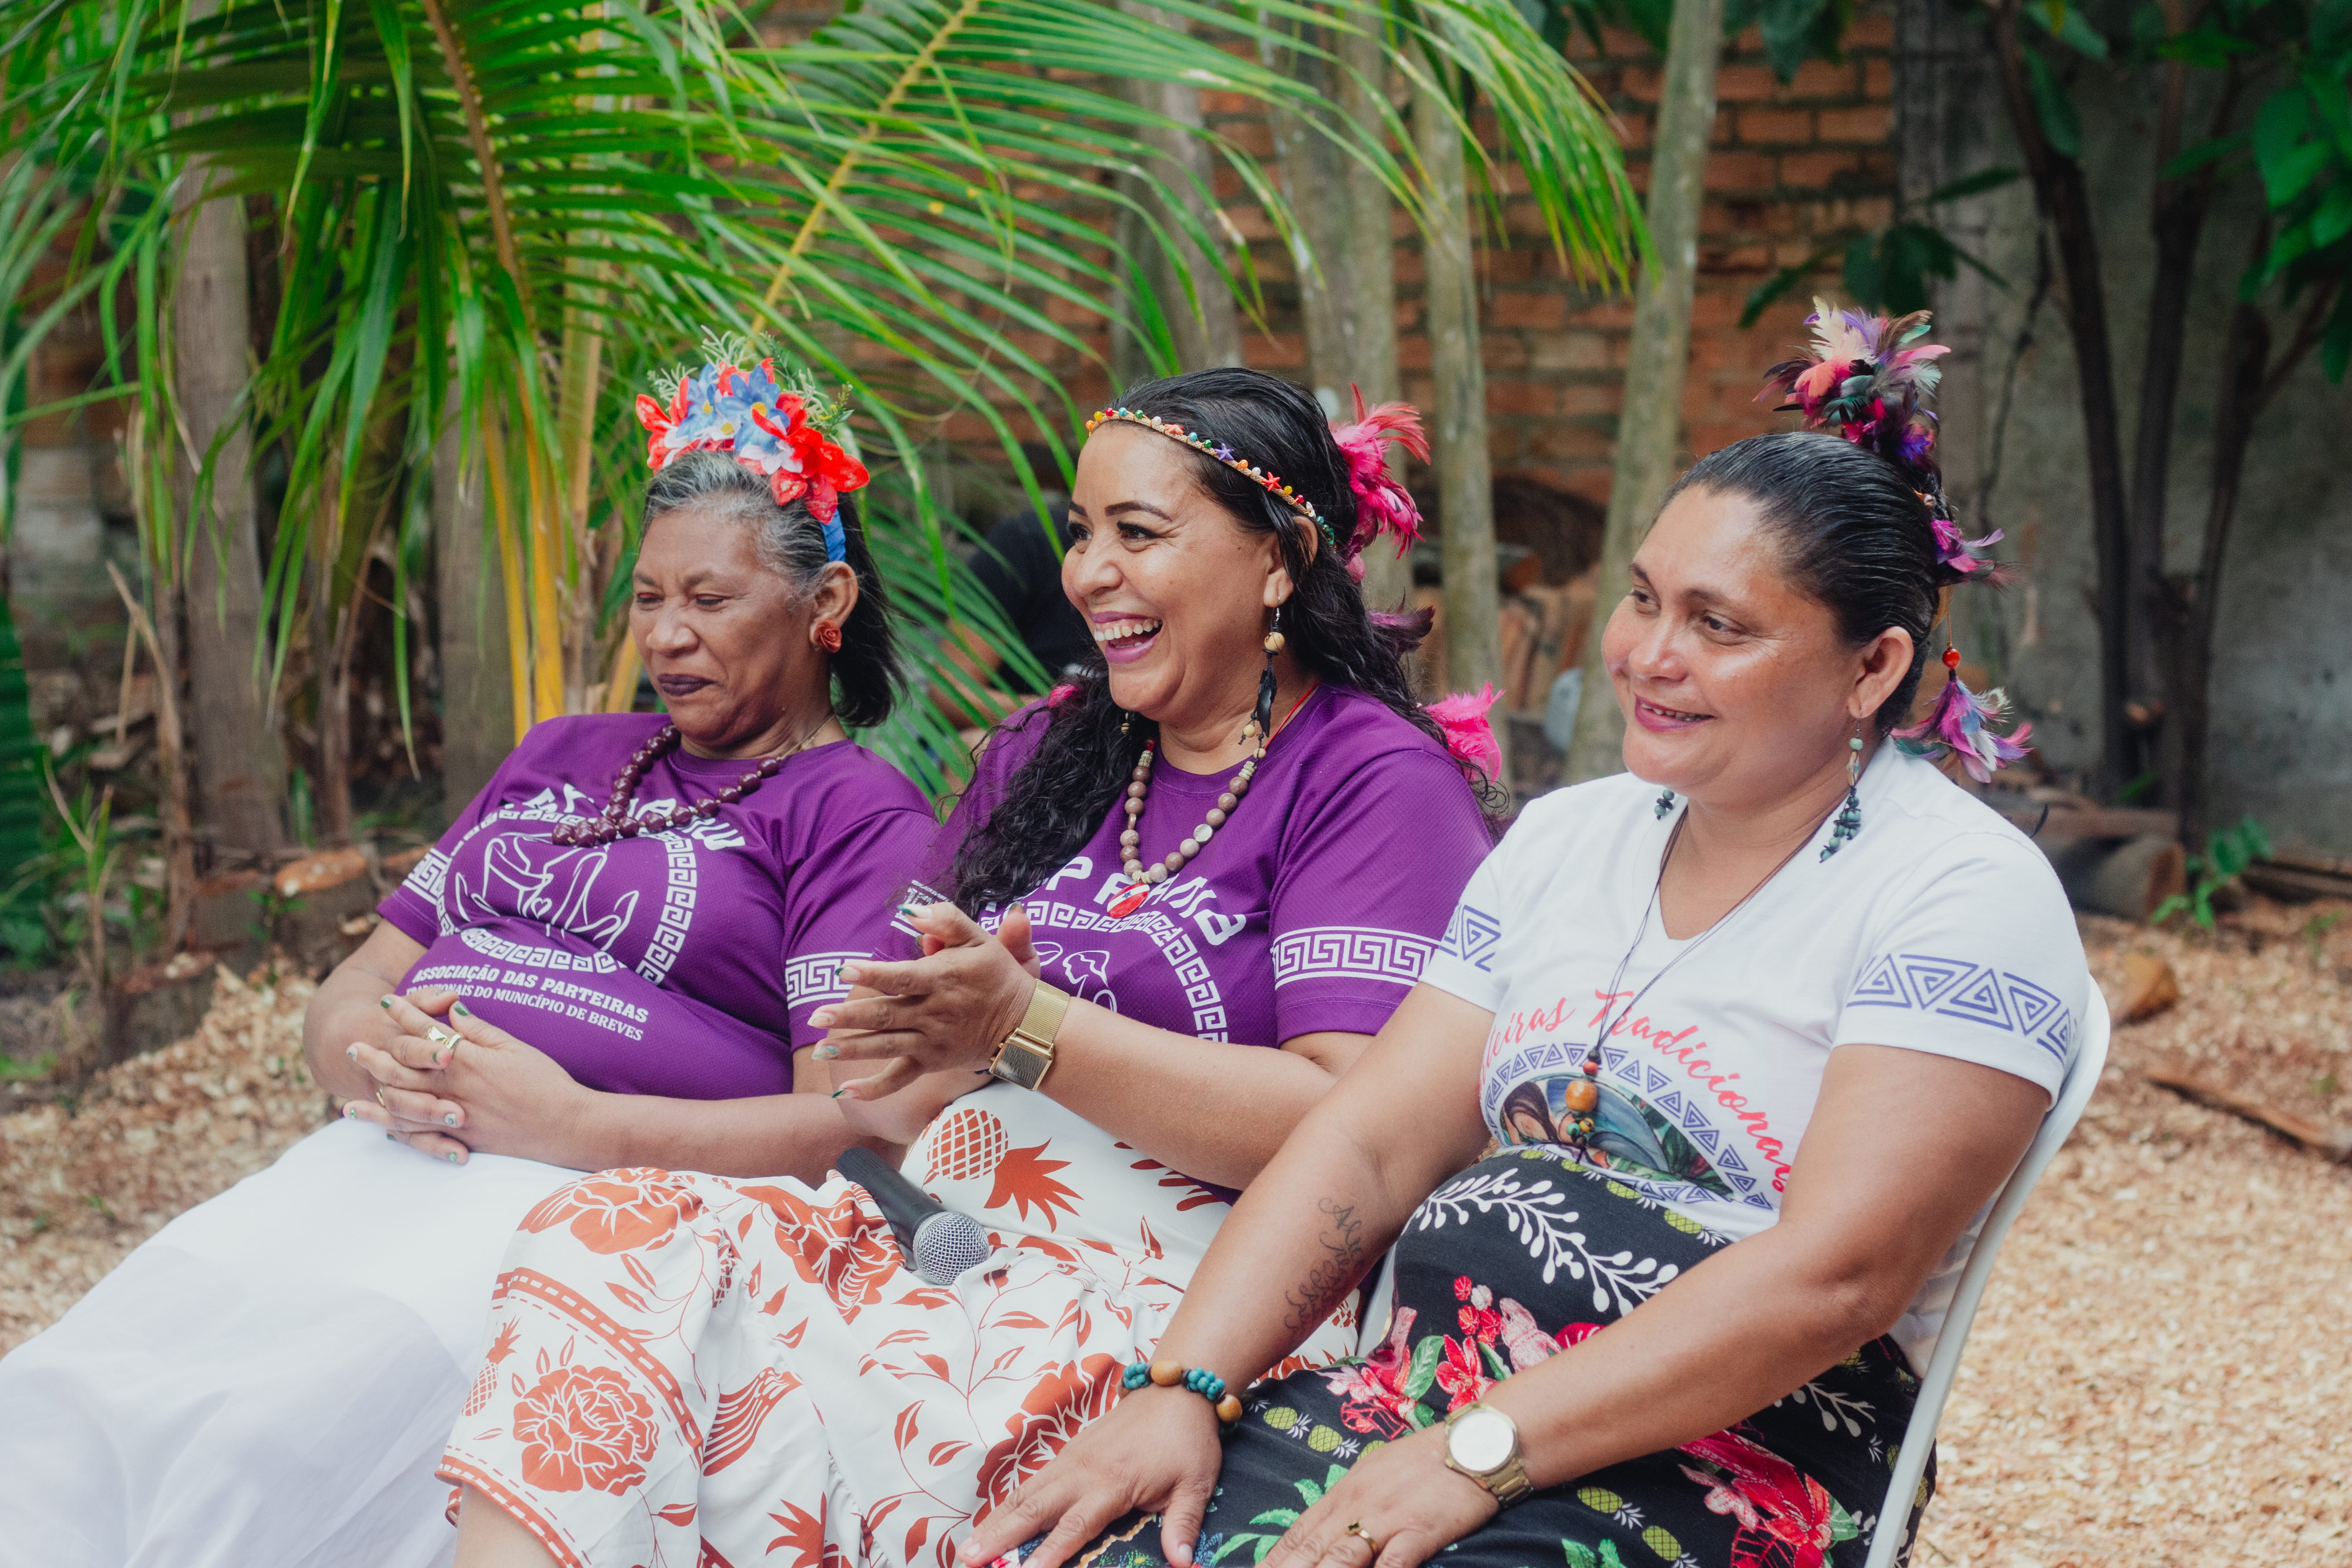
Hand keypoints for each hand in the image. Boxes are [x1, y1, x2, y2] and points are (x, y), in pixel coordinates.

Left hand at [344, 990, 599, 1166]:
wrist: (564, 1124)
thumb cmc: (546, 1082)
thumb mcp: (516, 1048)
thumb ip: (481, 1031)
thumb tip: (453, 1012)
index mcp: (467, 1060)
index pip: (427, 1032)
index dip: (406, 1014)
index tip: (387, 1001)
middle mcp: (452, 1088)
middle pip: (403, 1069)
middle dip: (376, 1055)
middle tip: (352, 1047)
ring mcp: (453, 1115)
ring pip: (402, 1105)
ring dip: (375, 1096)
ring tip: (352, 1093)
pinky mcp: (460, 1137)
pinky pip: (419, 1135)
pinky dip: (397, 1131)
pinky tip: (382, 1129)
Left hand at [813, 903, 1038, 1102]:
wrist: (1025, 1024)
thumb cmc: (999, 976)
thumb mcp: (980, 939)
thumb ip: (947, 921)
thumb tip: (910, 913)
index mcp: (941, 979)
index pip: (902, 977)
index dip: (873, 975)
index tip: (844, 970)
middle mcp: (933, 1012)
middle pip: (885, 1015)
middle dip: (849, 1017)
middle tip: (816, 1017)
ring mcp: (931, 1040)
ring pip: (887, 1046)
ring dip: (852, 1048)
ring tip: (820, 1048)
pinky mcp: (932, 1062)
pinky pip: (901, 1078)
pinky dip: (875, 1088)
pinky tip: (846, 1093)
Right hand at [959, 1386, 1222, 1567]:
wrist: (1175, 1390)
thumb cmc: (1187, 1441)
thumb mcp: (1195, 1484)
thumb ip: (1183, 1524)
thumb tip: (1183, 1563)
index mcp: (1113, 1483)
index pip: (1074, 1525)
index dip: (1048, 1553)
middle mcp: (1084, 1471)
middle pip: (1035, 1508)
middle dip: (1001, 1536)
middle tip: (969, 1558)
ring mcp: (1072, 1458)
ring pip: (1027, 1493)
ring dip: (997, 1520)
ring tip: (968, 1545)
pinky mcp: (1070, 1451)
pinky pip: (1034, 1480)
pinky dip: (1010, 1501)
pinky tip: (995, 1519)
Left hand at [1258, 1426, 1497, 1567]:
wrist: (1470, 1445)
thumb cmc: (1422, 1460)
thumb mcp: (1373, 1474)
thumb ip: (1348, 1503)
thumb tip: (1325, 1527)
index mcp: (1343, 1495)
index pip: (1298, 1535)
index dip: (1273, 1562)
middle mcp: (1356, 1508)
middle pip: (1310, 1552)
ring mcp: (1385, 1521)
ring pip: (1339, 1559)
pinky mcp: (1417, 1533)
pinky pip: (1391, 1564)